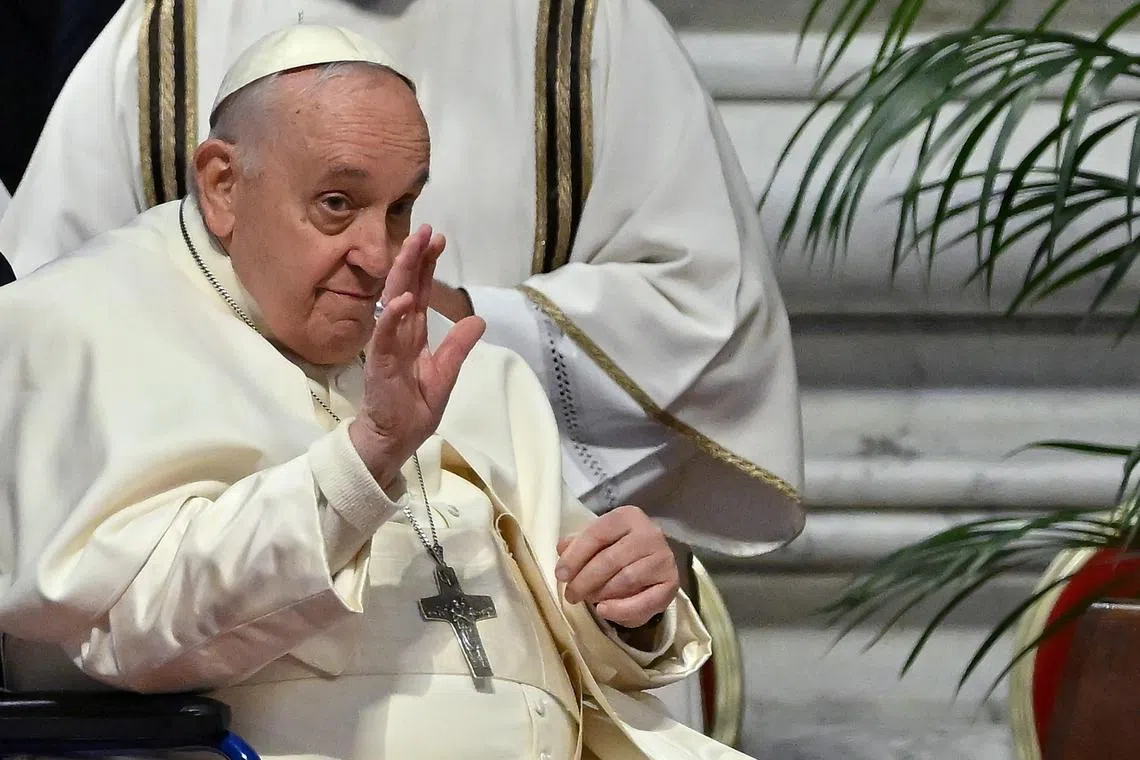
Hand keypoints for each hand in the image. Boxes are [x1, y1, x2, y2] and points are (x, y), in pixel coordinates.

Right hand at [349, 225, 485, 488]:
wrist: (393, 441)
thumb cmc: (413, 410)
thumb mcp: (444, 376)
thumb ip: (457, 347)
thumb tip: (478, 319)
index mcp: (413, 335)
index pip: (419, 292)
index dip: (427, 266)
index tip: (438, 239)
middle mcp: (398, 335)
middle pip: (406, 288)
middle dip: (415, 258)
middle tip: (426, 229)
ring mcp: (387, 347)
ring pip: (394, 302)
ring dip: (403, 275)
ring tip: (413, 247)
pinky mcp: (379, 365)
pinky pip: (384, 337)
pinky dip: (392, 317)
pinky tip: (402, 299)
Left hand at [555, 505, 678, 627]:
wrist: (654, 557)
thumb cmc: (619, 547)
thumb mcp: (598, 539)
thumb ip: (578, 543)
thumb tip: (562, 549)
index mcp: (627, 517)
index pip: (596, 535)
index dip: (575, 557)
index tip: (561, 576)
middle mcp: (649, 533)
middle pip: (610, 560)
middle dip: (585, 581)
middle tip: (571, 595)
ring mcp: (663, 558)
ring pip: (626, 580)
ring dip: (601, 594)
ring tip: (589, 599)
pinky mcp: (672, 583)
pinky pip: (645, 601)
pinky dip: (622, 609)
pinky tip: (604, 610)